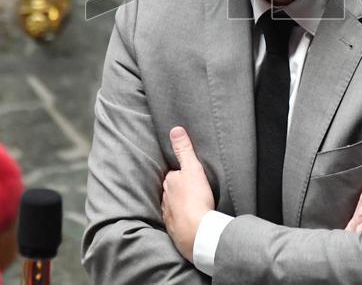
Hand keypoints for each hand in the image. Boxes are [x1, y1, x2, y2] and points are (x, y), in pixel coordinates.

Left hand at [162, 126, 215, 261]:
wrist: (196, 231)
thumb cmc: (196, 198)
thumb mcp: (192, 168)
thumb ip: (184, 149)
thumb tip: (175, 129)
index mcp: (169, 181)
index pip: (173, 174)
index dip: (181, 174)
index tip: (189, 175)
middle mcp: (165, 198)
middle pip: (171, 190)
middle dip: (179, 190)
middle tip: (192, 190)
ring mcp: (168, 214)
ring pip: (173, 206)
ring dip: (180, 205)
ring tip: (192, 205)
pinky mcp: (174, 229)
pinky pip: (177, 221)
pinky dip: (182, 219)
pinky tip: (190, 220)